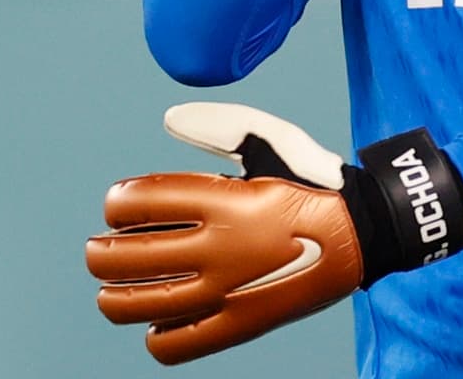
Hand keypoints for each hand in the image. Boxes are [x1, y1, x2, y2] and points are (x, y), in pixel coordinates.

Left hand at [86, 103, 462, 365]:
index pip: (137, 203)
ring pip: (139, 304)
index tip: (118, 205)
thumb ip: (219, 124)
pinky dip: (155, 333)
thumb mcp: (271, 137)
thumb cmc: (310, 179)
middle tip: (100, 248)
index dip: (116, 203)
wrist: (363, 233)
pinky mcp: (240, 325)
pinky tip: (158, 316)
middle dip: (99, 252)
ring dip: (112, 296)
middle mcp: (219, 246)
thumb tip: (169, 119)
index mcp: (222, 199)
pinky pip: (175, 342)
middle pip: (124, 256)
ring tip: (110, 288)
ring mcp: (227, 290)